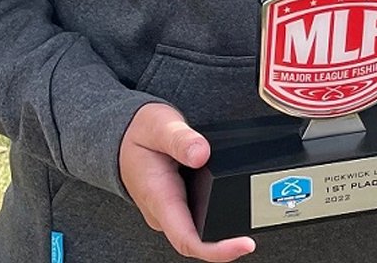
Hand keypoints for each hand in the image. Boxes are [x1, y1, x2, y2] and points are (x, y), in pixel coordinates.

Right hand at [119, 103, 255, 259]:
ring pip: (198, 231)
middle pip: (196, 241)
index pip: (186, 238)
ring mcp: (171, 209)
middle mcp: (165, 211)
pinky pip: (197, 218)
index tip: (243, 245)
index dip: (216, 250)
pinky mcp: (177, 203)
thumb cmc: (140, 133)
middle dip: (226, 244)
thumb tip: (201, 153)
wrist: (123, 135)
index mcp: (159, 197)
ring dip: (223, 233)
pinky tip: (236, 206)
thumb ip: (180, 139)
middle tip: (253, 236)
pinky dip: (218, 217)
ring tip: (251, 219)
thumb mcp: (160, 126)